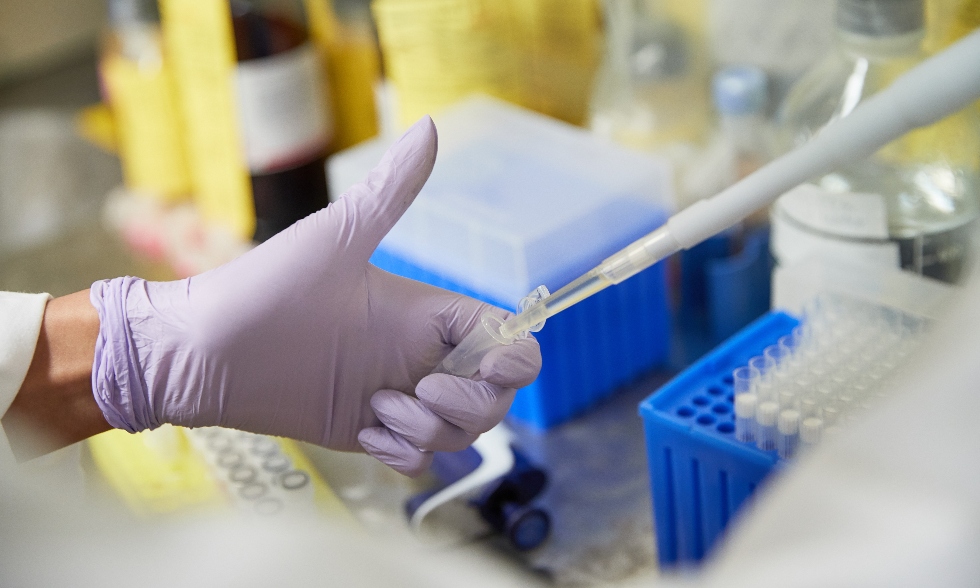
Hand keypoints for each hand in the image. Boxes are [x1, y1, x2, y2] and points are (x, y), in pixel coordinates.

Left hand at [90, 117, 540, 475]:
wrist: (201, 351)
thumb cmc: (265, 288)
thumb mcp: (336, 238)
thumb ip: (390, 192)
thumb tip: (431, 125)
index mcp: (425, 312)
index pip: (502, 339)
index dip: (512, 359)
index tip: (481, 365)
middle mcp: (417, 355)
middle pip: (494, 395)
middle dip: (472, 404)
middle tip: (421, 391)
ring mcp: (395, 394)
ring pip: (460, 431)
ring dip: (431, 429)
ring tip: (377, 410)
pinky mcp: (368, 431)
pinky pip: (420, 458)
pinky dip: (406, 453)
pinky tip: (366, 432)